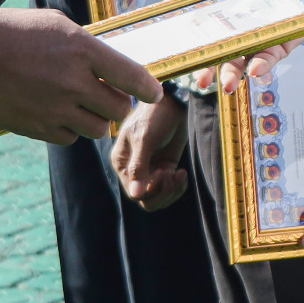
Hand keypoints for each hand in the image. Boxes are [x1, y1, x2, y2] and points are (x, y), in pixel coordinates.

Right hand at [0, 7, 153, 145]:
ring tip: (80, 105)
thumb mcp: (55, 24)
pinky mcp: (37, 128)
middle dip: (117, 104)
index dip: (148, 89)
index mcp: (82, 50)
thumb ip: (87, 47)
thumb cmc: (12, 32)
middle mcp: (74, 82)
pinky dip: (70, 129)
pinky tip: (57, 113)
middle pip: (118, 109)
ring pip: (97, 129)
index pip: (132, 76)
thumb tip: (111, 67)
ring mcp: (56, 108)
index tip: (153, 94)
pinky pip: (70, 138)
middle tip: (107, 96)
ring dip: (95, 119)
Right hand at [112, 90, 188, 209]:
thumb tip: (135, 194)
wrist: (173, 102)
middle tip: (172, 175)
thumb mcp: (144, 138)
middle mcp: (133, 169)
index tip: (162, 171)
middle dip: (162, 192)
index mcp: (122, 162)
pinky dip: (178, 186)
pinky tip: (181, 172)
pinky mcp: (165, 168)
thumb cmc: (154, 115)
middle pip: (146, 199)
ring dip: (171, 191)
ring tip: (178, 174)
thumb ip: (139, 167)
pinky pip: (169, 189)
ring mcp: (150, 170)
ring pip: (158, 198)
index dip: (150, 189)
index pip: (133, 193)